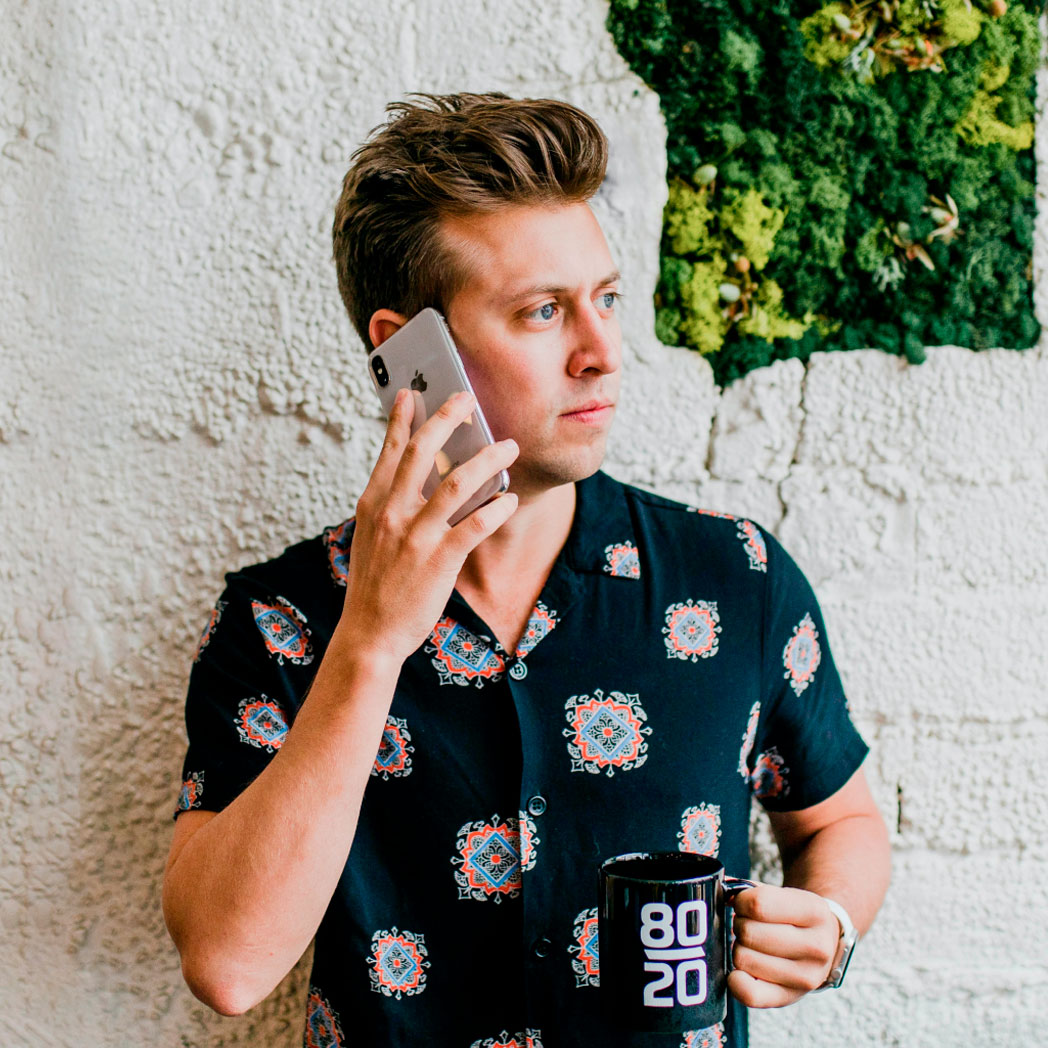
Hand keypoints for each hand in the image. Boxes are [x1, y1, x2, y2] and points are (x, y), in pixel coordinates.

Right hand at [336, 388, 518, 663]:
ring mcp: (416, 536)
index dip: (403, 419)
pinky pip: (475, 526)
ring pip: (456, 484)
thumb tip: (414, 476)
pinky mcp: (439, 560)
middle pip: (422, 453)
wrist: (370, 633)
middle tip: (467, 400)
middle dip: (447, 420)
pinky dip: (496, 509)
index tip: (413, 393)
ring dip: (486, 461)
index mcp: (373, 505)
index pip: (390, 452)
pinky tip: (510, 500)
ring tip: (507, 447)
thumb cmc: (375, 585)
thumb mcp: (371, 537)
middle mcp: (392, 513)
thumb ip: (390, 505)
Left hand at [727, 884, 838, 1007]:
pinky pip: (749, 994)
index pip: (759, 904)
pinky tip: (743, 968)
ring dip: (739, 948)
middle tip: (750, 926)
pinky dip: (736, 979)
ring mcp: (805, 977)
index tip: (744, 904)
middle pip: (748, 933)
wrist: (824, 945)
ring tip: (753, 945)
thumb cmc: (795, 916)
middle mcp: (816, 947)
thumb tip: (724, 894)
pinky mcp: (789, 998)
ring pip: (743, 958)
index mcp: (814, 912)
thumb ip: (751, 891)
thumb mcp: (784, 895)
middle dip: (740, 925)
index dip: (741, 901)